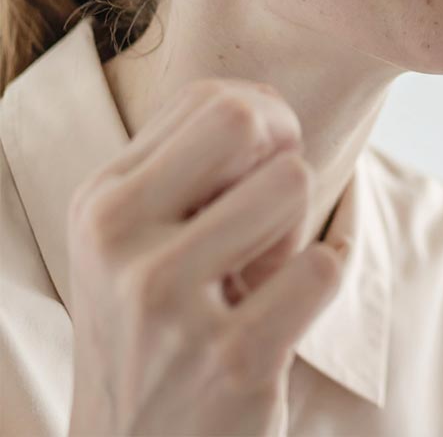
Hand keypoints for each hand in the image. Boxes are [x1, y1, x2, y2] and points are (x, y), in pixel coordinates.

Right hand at [66, 79, 340, 436]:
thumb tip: (267, 104)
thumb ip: (194, 164)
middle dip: (283, 157)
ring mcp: (167, 302)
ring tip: (264, 274)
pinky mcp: (230, 358)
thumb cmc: (158, 327)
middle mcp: (119, 242)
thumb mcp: (143, 238)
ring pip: (293, 184)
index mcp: (102, 201)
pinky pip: (322, 267)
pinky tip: (287, 310)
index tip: (260, 173)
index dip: (264, 124)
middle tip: (270, 216)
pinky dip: (324, 278)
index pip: (213, 100)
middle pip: (247, 121)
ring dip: (298, 228)